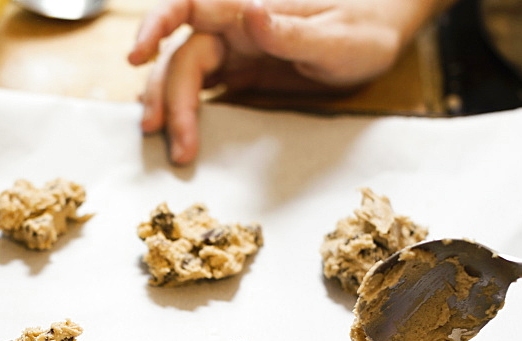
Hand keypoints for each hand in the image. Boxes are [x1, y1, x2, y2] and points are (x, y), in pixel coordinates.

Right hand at [128, 0, 449, 164]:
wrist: (383, 31)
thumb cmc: (365, 28)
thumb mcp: (336, 36)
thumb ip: (291, 30)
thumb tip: (251, 12)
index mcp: (249, 9)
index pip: (190, 6)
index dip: (156, 25)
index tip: (138, 56)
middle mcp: (233, 27)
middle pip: (182, 57)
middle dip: (171, 99)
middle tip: (176, 144)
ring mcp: (234, 51)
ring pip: (183, 74)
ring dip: (170, 107)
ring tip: (170, 146)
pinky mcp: (240, 72)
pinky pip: (200, 88)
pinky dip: (183, 108)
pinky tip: (175, 129)